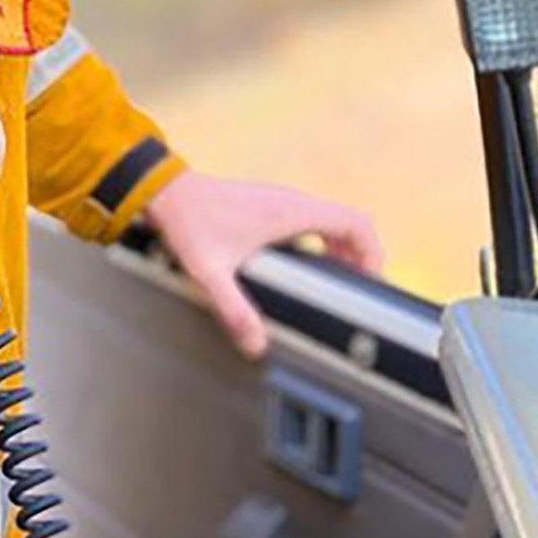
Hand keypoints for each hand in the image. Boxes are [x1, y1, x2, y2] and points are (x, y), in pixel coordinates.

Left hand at [142, 170, 383, 359]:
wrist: (165, 192)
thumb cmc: (187, 223)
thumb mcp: (210, 271)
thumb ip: (234, 309)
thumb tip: (256, 344)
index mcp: (289, 212)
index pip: (356, 222)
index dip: (373, 252)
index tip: (371, 281)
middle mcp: (291, 201)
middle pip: (349, 222)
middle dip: (361, 256)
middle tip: (356, 290)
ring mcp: (280, 199)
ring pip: (331, 219)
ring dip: (343, 248)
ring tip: (338, 282)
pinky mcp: (269, 203)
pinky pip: (312, 219)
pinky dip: (323, 240)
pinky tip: (308, 265)